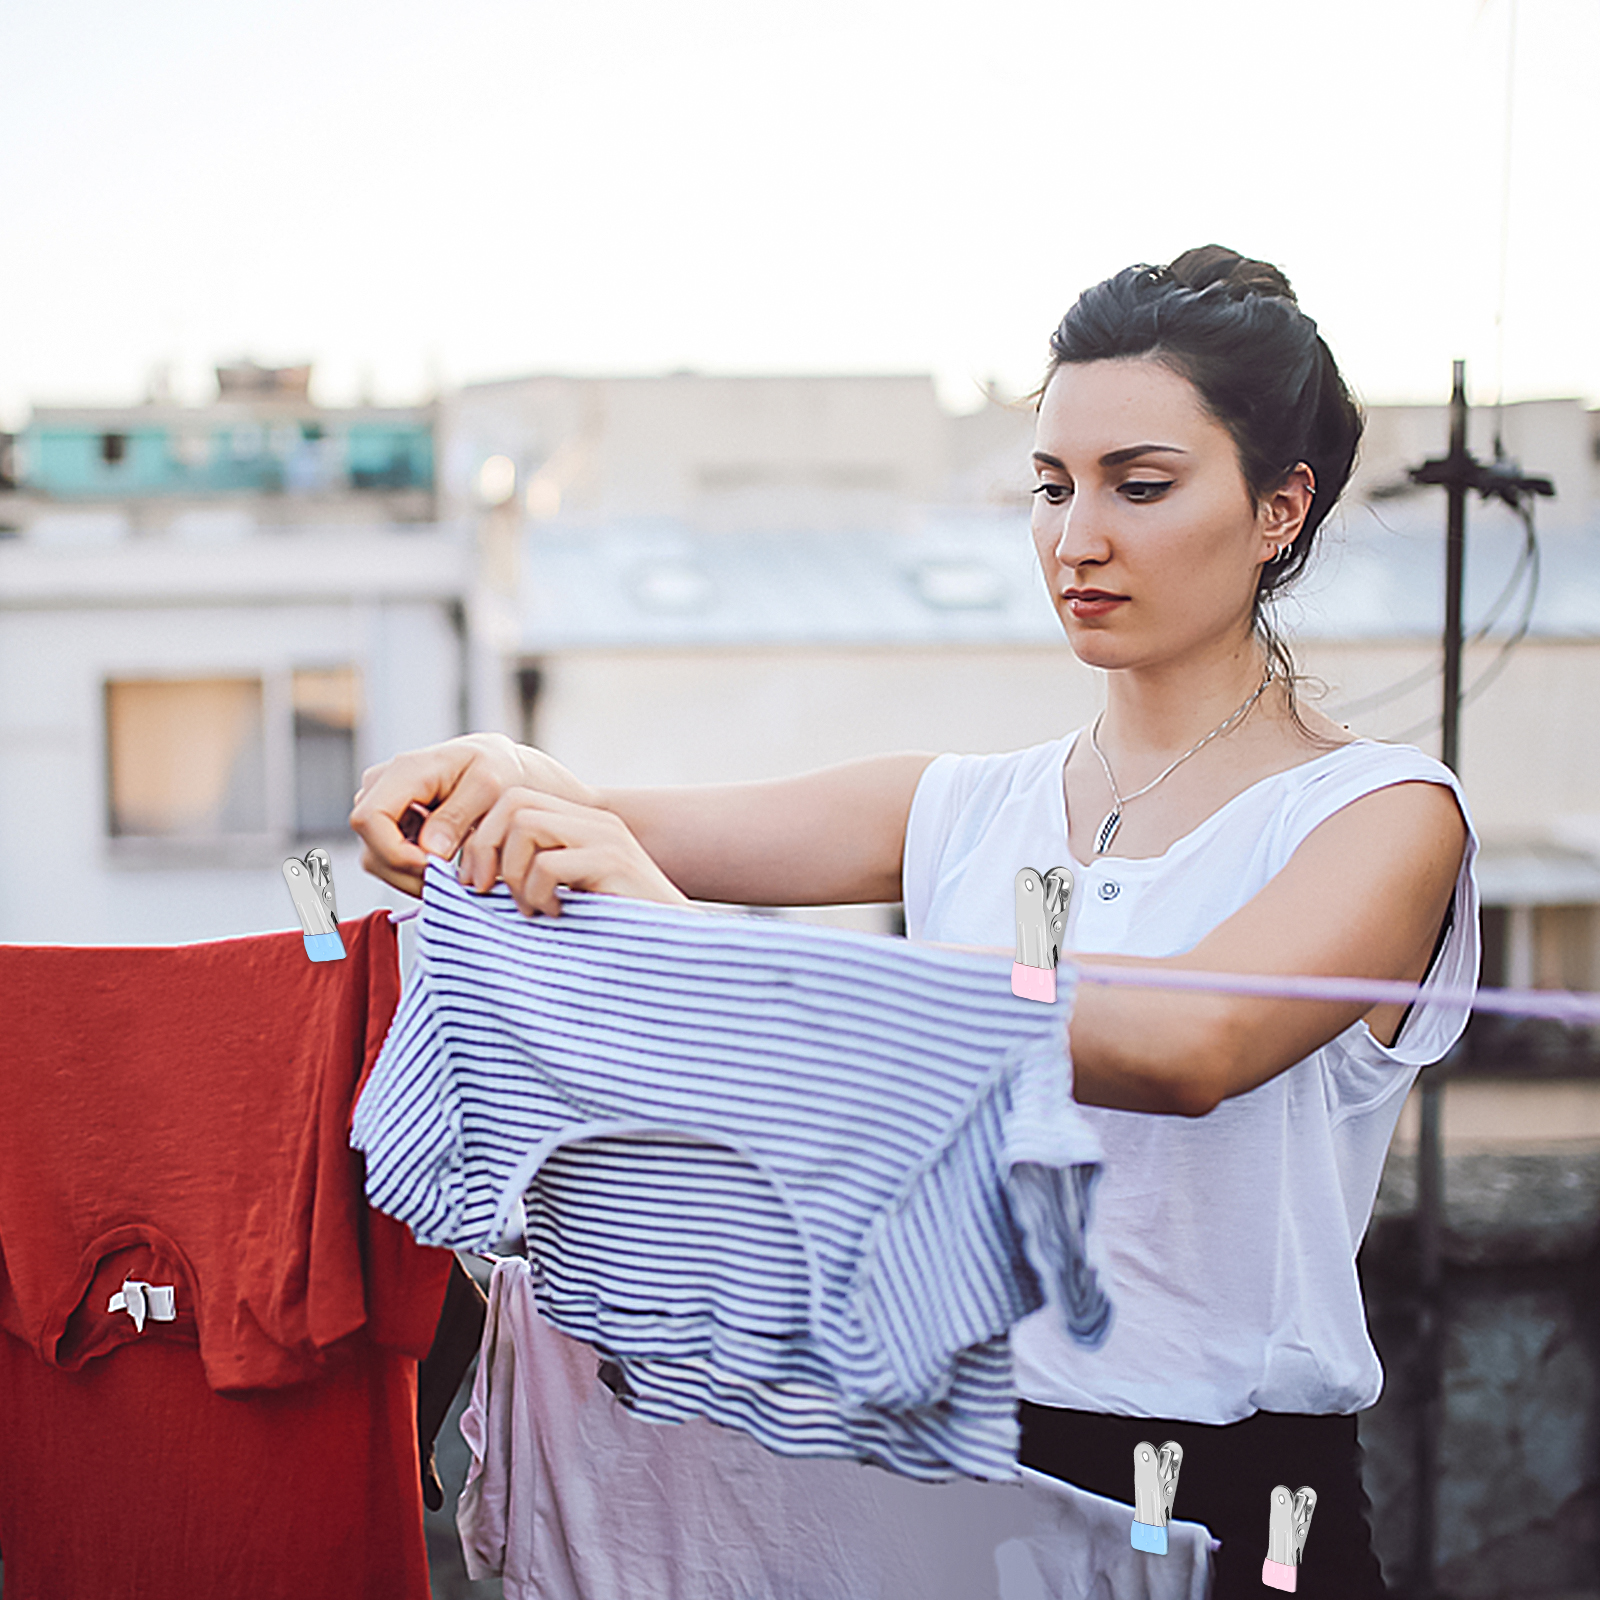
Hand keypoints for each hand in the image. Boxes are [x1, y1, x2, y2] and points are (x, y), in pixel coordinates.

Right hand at [349, 733, 597, 896]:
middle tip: (451, 878)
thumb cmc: (497, 768)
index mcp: (403, 771)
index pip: (369, 820)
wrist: (497, 765)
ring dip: (412, 876)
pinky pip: (388, 860)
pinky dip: (414, 871)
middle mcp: (381, 786)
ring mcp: (380, 806)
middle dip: (409, 872)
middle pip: (371, 848)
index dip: (396, 853)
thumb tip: (429, 849)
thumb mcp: (489, 787)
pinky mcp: (388, 823)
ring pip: (376, 860)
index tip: (435, 866)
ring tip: (452, 870)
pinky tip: (443, 863)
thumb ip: (457, 816)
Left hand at [457, 788, 691, 916]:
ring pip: (527, 825)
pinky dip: (538, 894)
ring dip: (514, 874)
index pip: (513, 799)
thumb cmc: (612, 935)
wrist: (674, 955)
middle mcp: (595, 822)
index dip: (482, 836)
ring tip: (532, 909)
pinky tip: (557, 915)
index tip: (474, 882)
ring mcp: (607, 838)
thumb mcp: (562, 897)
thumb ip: (529, 876)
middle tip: (484, 891)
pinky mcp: (615, 862)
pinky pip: (549, 864)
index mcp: (581, 825)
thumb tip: (470, 876)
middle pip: (514, 803)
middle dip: (485, 848)